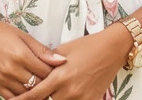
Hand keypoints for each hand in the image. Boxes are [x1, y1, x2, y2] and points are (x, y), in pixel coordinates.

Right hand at [0, 13, 66, 98]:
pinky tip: (25, 88)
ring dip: (34, 89)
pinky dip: (21, 95)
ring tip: (37, 81)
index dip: (54, 72)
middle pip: (38, 85)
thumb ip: (43, 51)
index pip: (46, 72)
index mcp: (21, 56)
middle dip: (46, 82)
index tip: (56, 69)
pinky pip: (12, 98)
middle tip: (49, 76)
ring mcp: (2, 80)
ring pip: (27, 93)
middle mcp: (12, 70)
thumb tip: (61, 60)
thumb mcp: (24, 36)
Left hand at [9, 25, 132, 99]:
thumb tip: (32, 71)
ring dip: (52, 99)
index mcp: (60, 76)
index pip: (34, 95)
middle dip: (37, 99)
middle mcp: (70, 91)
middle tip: (28, 95)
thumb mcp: (63, 50)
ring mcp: (82, 98)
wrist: (112, 49)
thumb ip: (46, 63)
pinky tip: (62, 95)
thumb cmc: (87, 46)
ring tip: (47, 92)